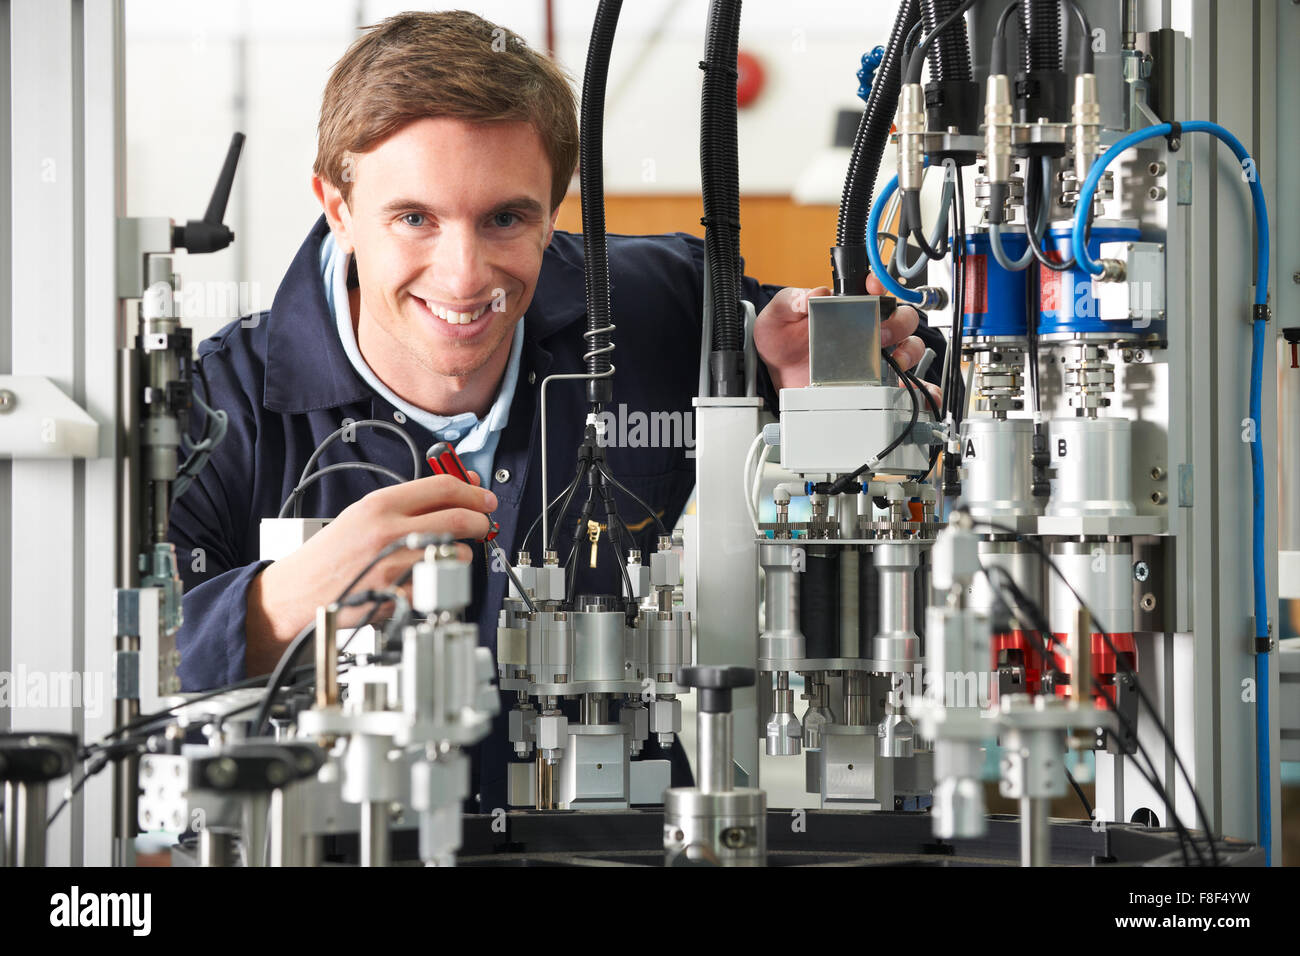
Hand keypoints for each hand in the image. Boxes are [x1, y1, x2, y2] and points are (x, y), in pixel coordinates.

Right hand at [246, 472, 493, 675]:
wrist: (295, 595)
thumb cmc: (329, 557)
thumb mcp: (363, 516)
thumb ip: (408, 503)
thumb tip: (456, 490)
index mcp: (379, 505)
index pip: (442, 487)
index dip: (473, 491)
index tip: (484, 497)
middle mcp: (387, 530)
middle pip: (458, 517)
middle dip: (481, 520)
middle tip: (484, 523)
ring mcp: (393, 564)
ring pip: (455, 552)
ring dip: (463, 553)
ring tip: (448, 553)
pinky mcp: (397, 594)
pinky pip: (438, 582)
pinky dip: (440, 580)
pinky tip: (427, 577)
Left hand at [752, 275, 940, 405]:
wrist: (777, 375)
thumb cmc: (781, 341)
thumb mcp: (778, 315)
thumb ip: (792, 300)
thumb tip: (815, 294)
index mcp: (847, 307)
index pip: (873, 290)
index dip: (879, 285)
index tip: (874, 288)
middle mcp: (866, 329)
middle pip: (900, 318)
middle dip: (897, 323)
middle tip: (880, 334)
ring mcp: (873, 355)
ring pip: (909, 346)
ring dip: (909, 352)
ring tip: (895, 361)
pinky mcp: (876, 381)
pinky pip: (906, 384)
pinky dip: (921, 389)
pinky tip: (919, 392)